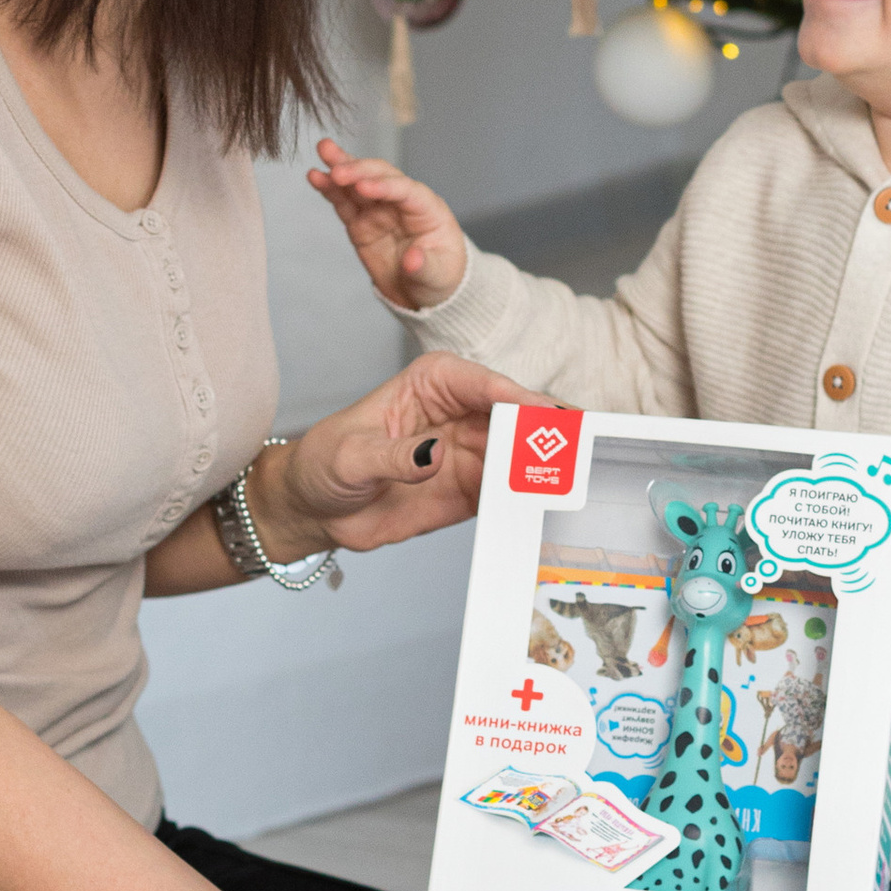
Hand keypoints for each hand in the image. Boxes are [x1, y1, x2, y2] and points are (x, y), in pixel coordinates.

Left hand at [254, 352, 541, 560]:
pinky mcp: (473, 489)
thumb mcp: (350, 456)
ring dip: (546, 470)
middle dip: (548, 433)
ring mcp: (472, 451)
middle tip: (574, 453)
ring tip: (567, 485)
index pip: (487, 385)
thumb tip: (434, 455)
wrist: (315, 508)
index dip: (521, 400)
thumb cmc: (325, 463)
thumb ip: (394, 456)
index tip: (546, 417)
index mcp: (435, 382)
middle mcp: (462, 411)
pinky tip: (542, 509)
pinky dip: (528, 500)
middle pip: (518, 418)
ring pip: (522, 456)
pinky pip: (510, 492)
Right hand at [308, 138, 469, 310]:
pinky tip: (315, 177)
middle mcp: (402, 203)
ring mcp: (379, 211)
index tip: (362, 186)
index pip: (406, 190)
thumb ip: (425, 266)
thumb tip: (412, 260)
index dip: (384, 186)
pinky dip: (330, 190)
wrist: (422, 292)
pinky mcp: (360, 222)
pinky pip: (344, 203)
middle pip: (381, 177)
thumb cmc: (439, 277)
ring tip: (323, 151)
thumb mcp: (438, 276)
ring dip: (341, 167)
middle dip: (360, 170)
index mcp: (427, 209)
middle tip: (337, 170)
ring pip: (358, 184)